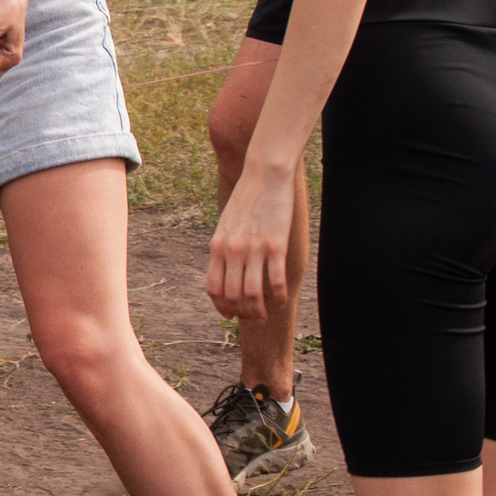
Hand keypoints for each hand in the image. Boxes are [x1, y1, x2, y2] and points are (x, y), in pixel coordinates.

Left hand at [207, 166, 295, 323]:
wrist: (264, 176)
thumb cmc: (247, 200)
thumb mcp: (226, 225)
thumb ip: (224, 248)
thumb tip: (227, 269)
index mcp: (217, 246)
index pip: (213, 287)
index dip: (220, 306)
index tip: (229, 316)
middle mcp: (232, 250)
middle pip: (232, 295)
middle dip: (242, 313)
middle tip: (253, 319)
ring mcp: (253, 249)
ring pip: (253, 294)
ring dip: (259, 311)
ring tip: (266, 316)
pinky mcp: (276, 245)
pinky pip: (276, 281)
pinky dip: (280, 297)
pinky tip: (283, 302)